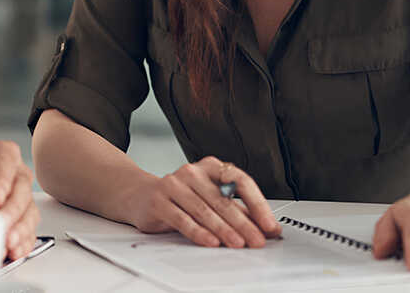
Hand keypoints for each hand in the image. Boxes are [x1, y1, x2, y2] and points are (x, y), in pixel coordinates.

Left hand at [0, 141, 39, 260]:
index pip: (4, 157)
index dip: (3, 177)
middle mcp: (12, 175)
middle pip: (21, 187)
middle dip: (13, 209)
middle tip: (0, 225)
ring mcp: (18, 200)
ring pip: (29, 211)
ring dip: (21, 229)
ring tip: (7, 243)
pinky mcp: (20, 222)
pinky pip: (29, 232)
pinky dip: (23, 243)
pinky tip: (13, 252)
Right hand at [124, 157, 280, 247]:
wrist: (141, 195)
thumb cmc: (181, 197)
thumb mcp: (211, 200)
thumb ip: (240, 212)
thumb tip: (269, 229)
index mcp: (210, 166)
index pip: (240, 181)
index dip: (257, 204)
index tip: (269, 224)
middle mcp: (192, 172)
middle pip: (223, 199)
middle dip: (243, 223)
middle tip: (256, 240)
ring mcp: (174, 184)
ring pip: (204, 210)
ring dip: (223, 229)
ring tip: (237, 243)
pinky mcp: (159, 200)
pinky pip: (182, 218)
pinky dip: (198, 232)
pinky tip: (210, 241)